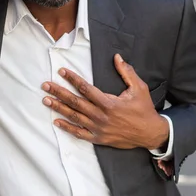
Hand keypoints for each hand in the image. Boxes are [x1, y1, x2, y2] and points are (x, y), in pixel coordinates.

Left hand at [41, 54, 168, 149]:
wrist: (150, 133)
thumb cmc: (144, 109)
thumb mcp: (139, 88)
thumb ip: (127, 72)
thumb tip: (117, 57)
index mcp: (109, 103)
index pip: (86, 88)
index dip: (72, 79)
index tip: (62, 71)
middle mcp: (101, 116)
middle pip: (75, 102)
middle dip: (59, 92)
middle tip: (46, 85)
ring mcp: (98, 128)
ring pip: (74, 117)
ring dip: (59, 108)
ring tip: (46, 100)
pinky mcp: (98, 138)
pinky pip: (79, 133)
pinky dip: (67, 128)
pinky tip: (56, 121)